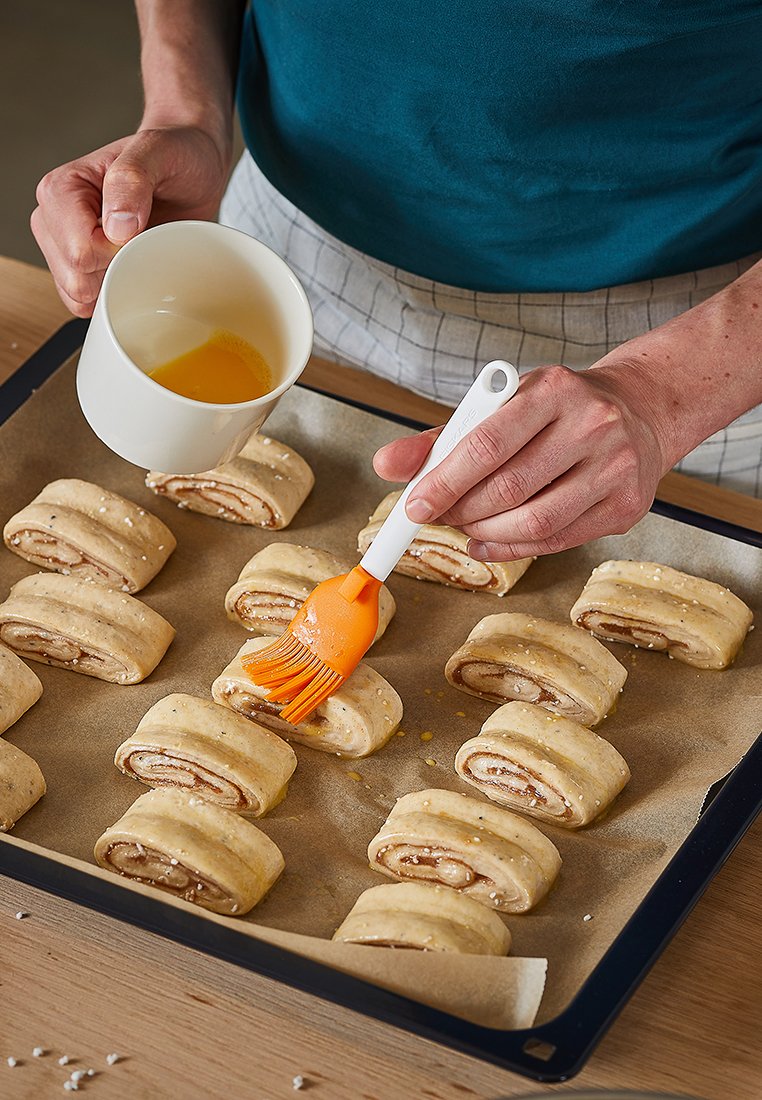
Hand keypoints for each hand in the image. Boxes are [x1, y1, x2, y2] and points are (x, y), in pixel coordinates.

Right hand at [31, 126, 230, 316]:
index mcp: (61, 189)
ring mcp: (64, 247)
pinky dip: (115, 294)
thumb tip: (116, 226)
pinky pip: (88, 303)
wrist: (190, 170)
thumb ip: (131, 179)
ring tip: (138, 249)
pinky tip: (133, 266)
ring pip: (79, 297)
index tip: (141, 230)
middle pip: (76, 280)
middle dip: (116, 270)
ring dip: (117, 282)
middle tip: (142, 239)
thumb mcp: (159, 152)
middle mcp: (54, 219)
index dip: (117, 252)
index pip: (79, 250)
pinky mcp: (82, 269)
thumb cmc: (174, 157)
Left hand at [373, 362, 672, 560]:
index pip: (487, 443)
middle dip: (461, 511)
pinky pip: (557, 541)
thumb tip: (386, 465)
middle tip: (438, 515)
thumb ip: (442, 437)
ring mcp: (616, 467)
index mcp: (554, 389)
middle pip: (508, 489)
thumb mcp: (501, 406)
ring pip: (534, 522)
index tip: (413, 506)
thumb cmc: (556, 411)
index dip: (444, 482)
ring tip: (465, 526)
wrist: (638, 410)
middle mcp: (592, 425)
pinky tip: (488, 541)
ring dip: (485, 533)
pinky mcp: (627, 506)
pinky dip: (511, 550)